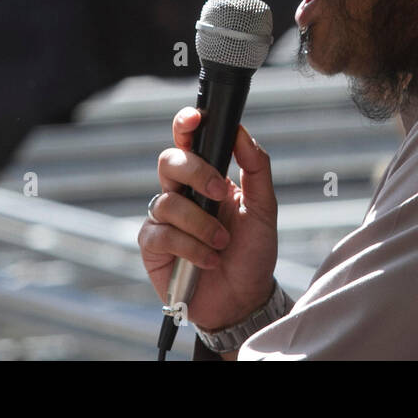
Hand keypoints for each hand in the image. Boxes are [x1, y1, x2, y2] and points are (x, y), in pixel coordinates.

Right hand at [138, 108, 277, 333]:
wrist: (245, 298)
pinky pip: (162, 233)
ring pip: (168, 201)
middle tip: (222, 193)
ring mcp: (164, 218)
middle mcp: (181, 192)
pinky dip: (191, 247)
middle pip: (169, 161)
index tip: (196, 118)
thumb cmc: (253, 252)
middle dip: (197, 173)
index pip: (188, 141)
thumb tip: (241, 131)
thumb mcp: (264, 208)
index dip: (185, 124)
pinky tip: (208, 260)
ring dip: (202, 223)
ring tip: (222, 243)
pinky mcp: (153, 246)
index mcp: (206, 177)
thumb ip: (256, 167)